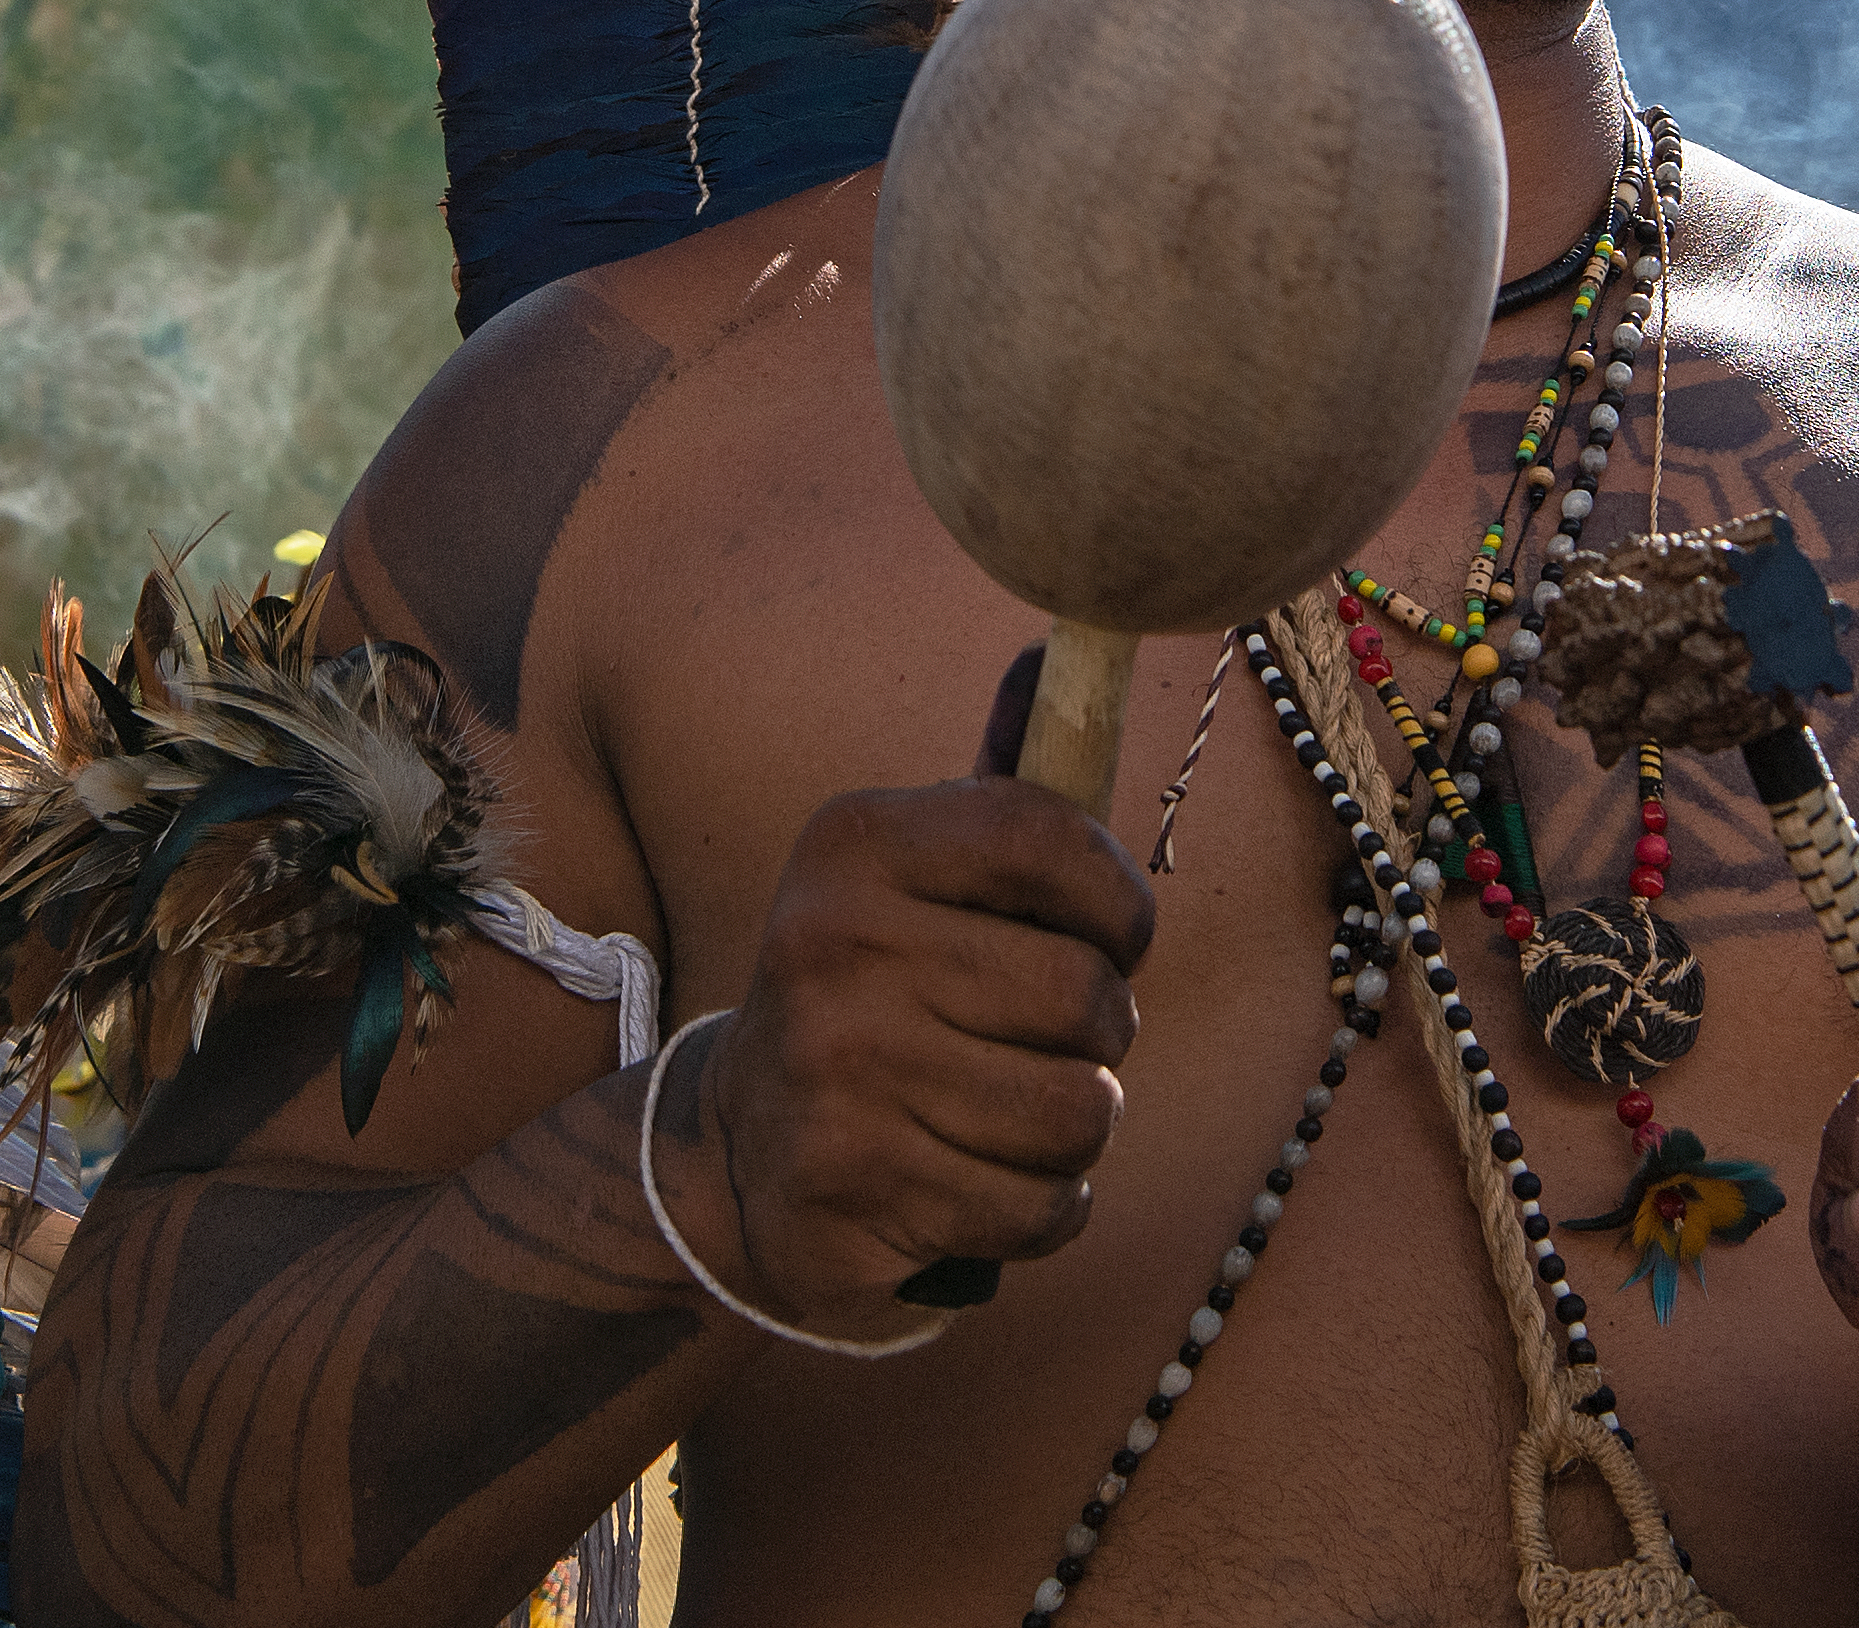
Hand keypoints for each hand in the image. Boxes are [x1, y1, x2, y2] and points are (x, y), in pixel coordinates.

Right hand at [687, 780, 1154, 1336]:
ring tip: (1013, 1110)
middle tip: (1045, 1040)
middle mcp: (832, 942)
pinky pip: (1044, 1206)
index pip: (1050, 839)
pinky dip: (1043, 1206)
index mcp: (856, 843)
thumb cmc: (878, 993)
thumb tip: (1048, 651)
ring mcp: (836, 1066)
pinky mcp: (853, 1181)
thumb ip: (999, 786)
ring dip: (1075, 1129)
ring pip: (1077, 1112)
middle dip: (1099, 1035)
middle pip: (1084, 995)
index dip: (1118, 901)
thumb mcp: (915, 877)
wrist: (740, 1151)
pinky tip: (982, 1177)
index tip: (1110, 935)